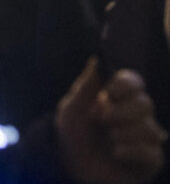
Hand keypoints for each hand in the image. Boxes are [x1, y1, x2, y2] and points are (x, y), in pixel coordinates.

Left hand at [58, 58, 165, 183]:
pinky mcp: (149, 161)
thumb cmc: (73, 133)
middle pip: (145, 103)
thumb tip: (97, 59)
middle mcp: (135, 116)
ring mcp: (144, 138)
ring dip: (125, 133)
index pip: (134, 82)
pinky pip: (152, 153)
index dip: (126, 84)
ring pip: (150, 129)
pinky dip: (132, 151)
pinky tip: (117, 153)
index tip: (111, 91)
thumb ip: (86, 86)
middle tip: (103, 119)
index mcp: (118, 99)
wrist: (71, 165)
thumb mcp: (72, 108)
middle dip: (123, 111)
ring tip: (110, 138)